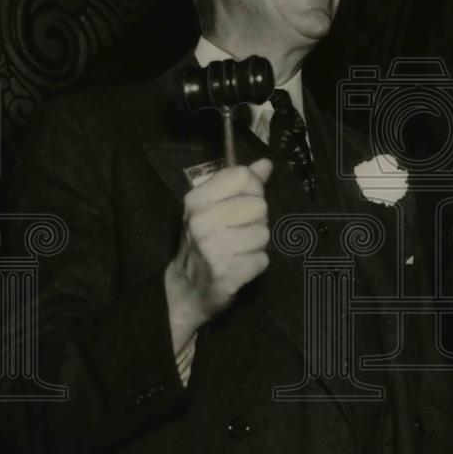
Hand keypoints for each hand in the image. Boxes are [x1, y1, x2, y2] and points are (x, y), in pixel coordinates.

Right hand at [164, 158, 272, 349]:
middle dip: (256, 220)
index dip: (252, 188)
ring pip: (264, 233)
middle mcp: (201, 221)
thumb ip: (241, 184)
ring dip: (256, 244)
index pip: (242, 176)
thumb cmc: (204, 242)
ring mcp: (212, 248)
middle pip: (259, 205)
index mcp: (196, 200)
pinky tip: (238, 266)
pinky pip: (262, 259)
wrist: (186, 290)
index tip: (243, 202)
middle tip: (238, 232)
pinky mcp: (226, 274)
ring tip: (237, 250)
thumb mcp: (214, 208)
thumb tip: (266, 163)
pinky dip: (255, 264)